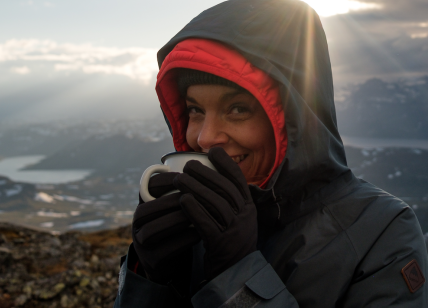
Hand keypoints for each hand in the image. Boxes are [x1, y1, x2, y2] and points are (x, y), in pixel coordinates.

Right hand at [132, 172, 200, 283]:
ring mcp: (142, 243)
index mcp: (143, 204)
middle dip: (172, 201)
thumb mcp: (176, 204)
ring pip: (154, 229)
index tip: (187, 175)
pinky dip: (183, 240)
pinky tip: (200, 233)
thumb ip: (184, 185)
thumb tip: (207, 155)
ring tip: (198, 214)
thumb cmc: (179, 223)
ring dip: (177, 220)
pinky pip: (166, 249)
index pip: (147, 188)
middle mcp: (137, 223)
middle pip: (148, 209)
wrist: (172, 259)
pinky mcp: (152, 260)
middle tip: (196, 195)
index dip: (165, 180)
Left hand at [174, 147, 257, 280]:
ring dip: (196, 188)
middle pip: (225, 189)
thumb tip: (211, 175)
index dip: (226, 163)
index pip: (239, 180)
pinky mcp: (222, 244)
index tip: (212, 151)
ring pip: (216, 203)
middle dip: (206, 173)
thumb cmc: (229, 242)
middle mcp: (245, 217)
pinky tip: (182, 200)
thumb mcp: (236, 219)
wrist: (234, 275)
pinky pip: (207, 223)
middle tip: (188, 165)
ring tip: (179, 180)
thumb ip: (228, 200)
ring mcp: (235, 231)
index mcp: (248, 208)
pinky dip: (195, 210)